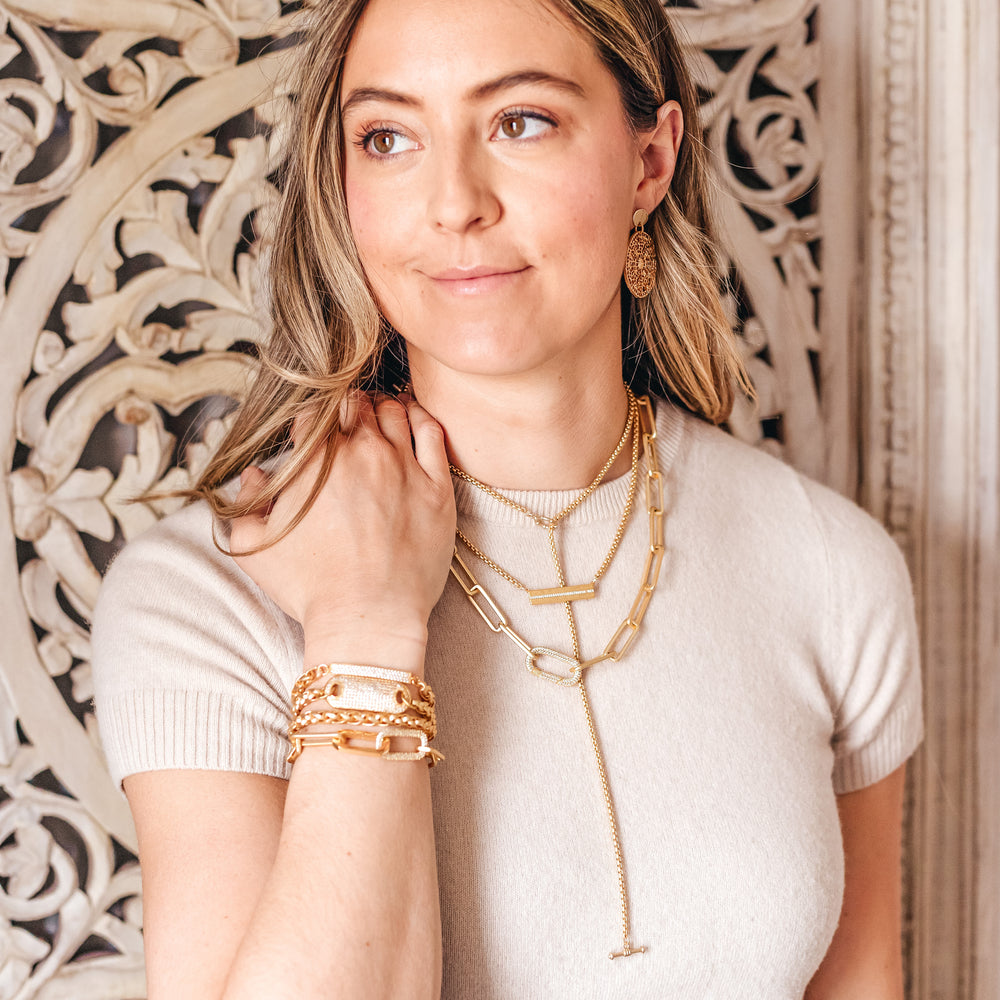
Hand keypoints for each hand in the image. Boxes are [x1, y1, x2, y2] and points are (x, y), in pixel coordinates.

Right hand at [230, 393, 455, 669]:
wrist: (368, 619)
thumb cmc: (311, 589)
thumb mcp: (255, 550)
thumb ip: (243, 506)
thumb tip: (252, 477)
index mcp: (315, 461)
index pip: (314, 411)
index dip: (312, 420)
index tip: (315, 435)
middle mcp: (361, 453)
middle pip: (355, 403)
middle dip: (347, 409)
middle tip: (348, 426)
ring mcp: (403, 466)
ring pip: (394, 411)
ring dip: (382, 410)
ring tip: (378, 422)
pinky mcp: (436, 486)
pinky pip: (432, 433)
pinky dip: (420, 419)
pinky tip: (413, 423)